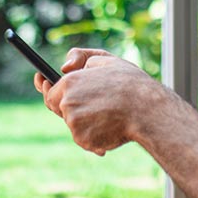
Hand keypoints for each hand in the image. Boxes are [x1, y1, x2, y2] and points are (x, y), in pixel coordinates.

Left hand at [36, 49, 157, 155]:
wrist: (148, 111)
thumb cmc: (131, 84)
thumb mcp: (106, 59)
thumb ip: (81, 56)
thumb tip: (63, 68)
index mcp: (70, 83)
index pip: (51, 92)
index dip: (51, 93)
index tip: (49, 92)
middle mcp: (68, 104)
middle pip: (62, 110)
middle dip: (74, 108)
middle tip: (94, 105)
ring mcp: (75, 125)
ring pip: (76, 126)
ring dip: (88, 122)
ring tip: (110, 115)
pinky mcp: (85, 141)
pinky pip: (86, 139)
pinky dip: (96, 136)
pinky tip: (112, 127)